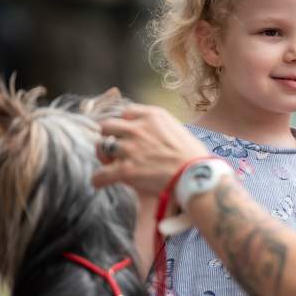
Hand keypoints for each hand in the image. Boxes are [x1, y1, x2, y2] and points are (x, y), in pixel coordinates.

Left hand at [92, 104, 211, 195]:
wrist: (197, 176)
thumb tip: (153, 135)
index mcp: (152, 115)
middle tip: (116, 148)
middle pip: (107, 126)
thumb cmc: (194, 157)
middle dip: (110, 136)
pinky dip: (99, 179)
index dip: (126, 124)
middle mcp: (138, 129)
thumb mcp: (178, 129)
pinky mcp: (126, 170)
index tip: (129, 134)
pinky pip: (101, 173)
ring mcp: (130, 149)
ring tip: (110, 165)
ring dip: (105, 156)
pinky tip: (101, 182)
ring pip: (101, 147)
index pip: (126, 112)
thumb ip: (160, 127)